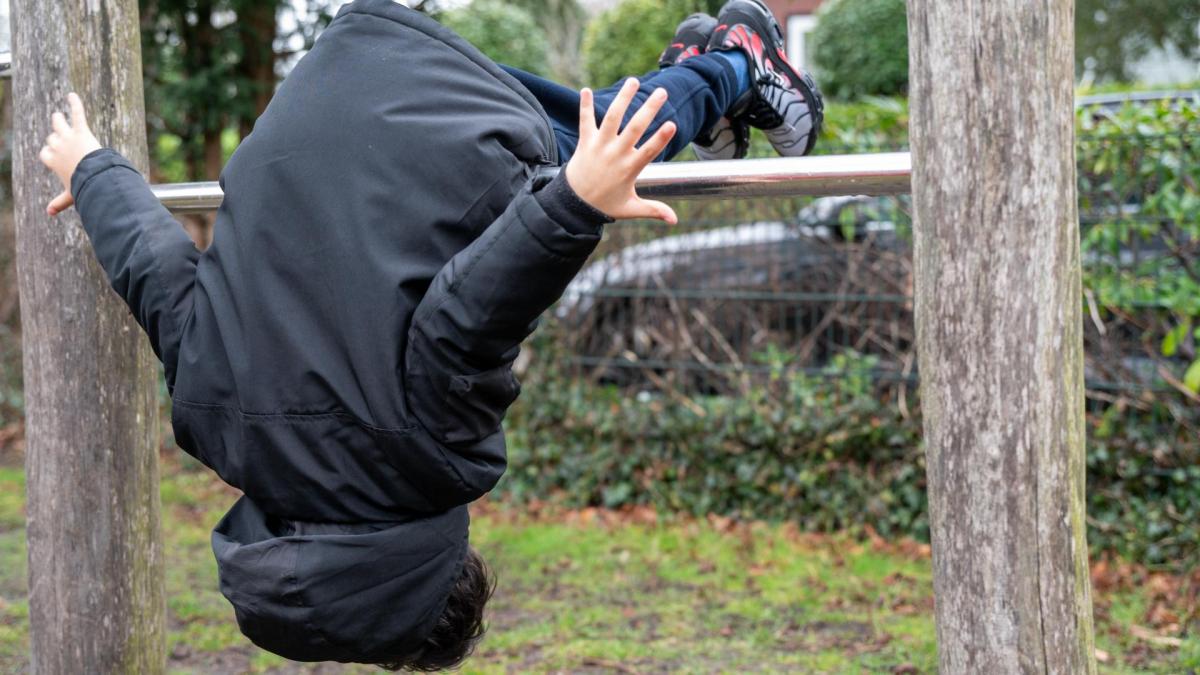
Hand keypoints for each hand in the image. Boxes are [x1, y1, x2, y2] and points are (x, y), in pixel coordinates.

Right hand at [38, 93, 101, 216]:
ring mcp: (68, 137)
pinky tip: (72, 95)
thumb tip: (48, 214)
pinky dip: (75, 103)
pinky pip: (77, 113)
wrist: (95, 175)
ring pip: (58, 123)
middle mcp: (57, 147)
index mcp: (53, 161)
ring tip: (58, 116)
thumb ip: (59, 202)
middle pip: (52, 137)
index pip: (45, 153)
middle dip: (56, 137)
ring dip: (58, 119)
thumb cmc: (83, 186)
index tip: (52, 154)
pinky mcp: (81, 130)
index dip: (49, 153)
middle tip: (61, 136)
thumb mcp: (70, 195)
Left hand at [564, 78, 677, 224]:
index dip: (661, 138)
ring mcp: (599, 146)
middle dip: (649, 109)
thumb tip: (674, 221)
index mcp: (629, 169)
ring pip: (612, 118)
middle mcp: (615, 154)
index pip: (648, 151)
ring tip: (633, 81)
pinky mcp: (585, 142)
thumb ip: (653, 210)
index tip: (672, 124)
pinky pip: (585, 121)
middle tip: (662, 92)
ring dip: (622, 98)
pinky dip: (585, 106)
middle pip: (634, 128)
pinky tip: (586, 89)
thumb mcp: (630, 208)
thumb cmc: (605, 205)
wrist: (573, 205)